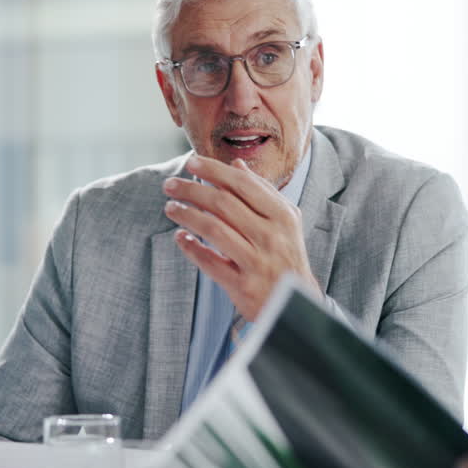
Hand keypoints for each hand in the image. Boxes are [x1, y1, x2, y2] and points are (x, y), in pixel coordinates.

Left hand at [162, 154, 320, 320]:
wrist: (296, 305)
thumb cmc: (286, 257)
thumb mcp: (284, 222)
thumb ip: (262, 192)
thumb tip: (237, 164)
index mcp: (282, 216)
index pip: (243, 184)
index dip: (214, 170)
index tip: (192, 162)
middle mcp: (271, 236)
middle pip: (224, 203)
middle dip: (192, 190)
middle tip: (170, 184)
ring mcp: (257, 262)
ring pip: (214, 229)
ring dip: (187, 215)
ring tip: (171, 207)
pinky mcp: (243, 286)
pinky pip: (210, 262)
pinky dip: (192, 248)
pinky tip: (180, 237)